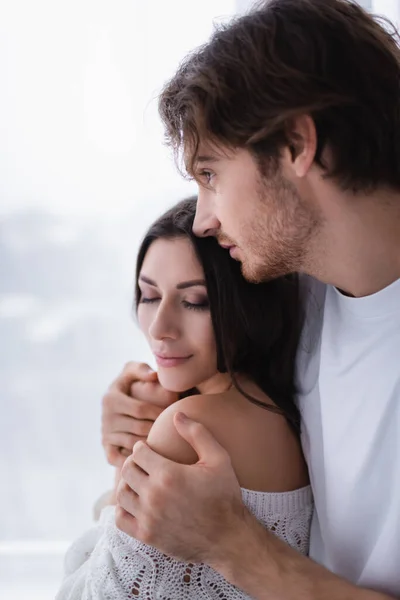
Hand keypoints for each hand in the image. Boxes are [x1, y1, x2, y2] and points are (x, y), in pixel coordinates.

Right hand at [101, 362, 177, 466]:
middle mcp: (105, 417)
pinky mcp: (107, 448)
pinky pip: (121, 459)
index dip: (160, 412)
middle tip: (178, 432)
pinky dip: (135, 460)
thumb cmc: (130, 384)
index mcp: (111, 398)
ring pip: (133, 444)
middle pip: (139, 428)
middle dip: (159, 429)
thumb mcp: (132, 371)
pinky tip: (151, 458)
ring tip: (171, 444)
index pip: (141, 409)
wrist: (118, 404)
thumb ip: (141, 369)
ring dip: (152, 445)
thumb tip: (153, 376)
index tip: (174, 414)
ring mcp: (105, 434)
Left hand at [115, 412, 248, 565]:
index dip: (143, 447)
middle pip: (127, 470)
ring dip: (128, 484)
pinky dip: (123, 508)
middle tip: (145, 464)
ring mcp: (148, 517)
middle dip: (134, 463)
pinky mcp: (146, 535)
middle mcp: (153, 495)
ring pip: (121, 493)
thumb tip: (177, 415)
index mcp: (168, 474)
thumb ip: (197, 433)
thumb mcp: (218, 459)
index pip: (138, 452)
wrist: (228, 538)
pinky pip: (120, 519)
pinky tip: (137, 503)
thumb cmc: (225, 496)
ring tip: (140, 482)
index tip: (149, 450)